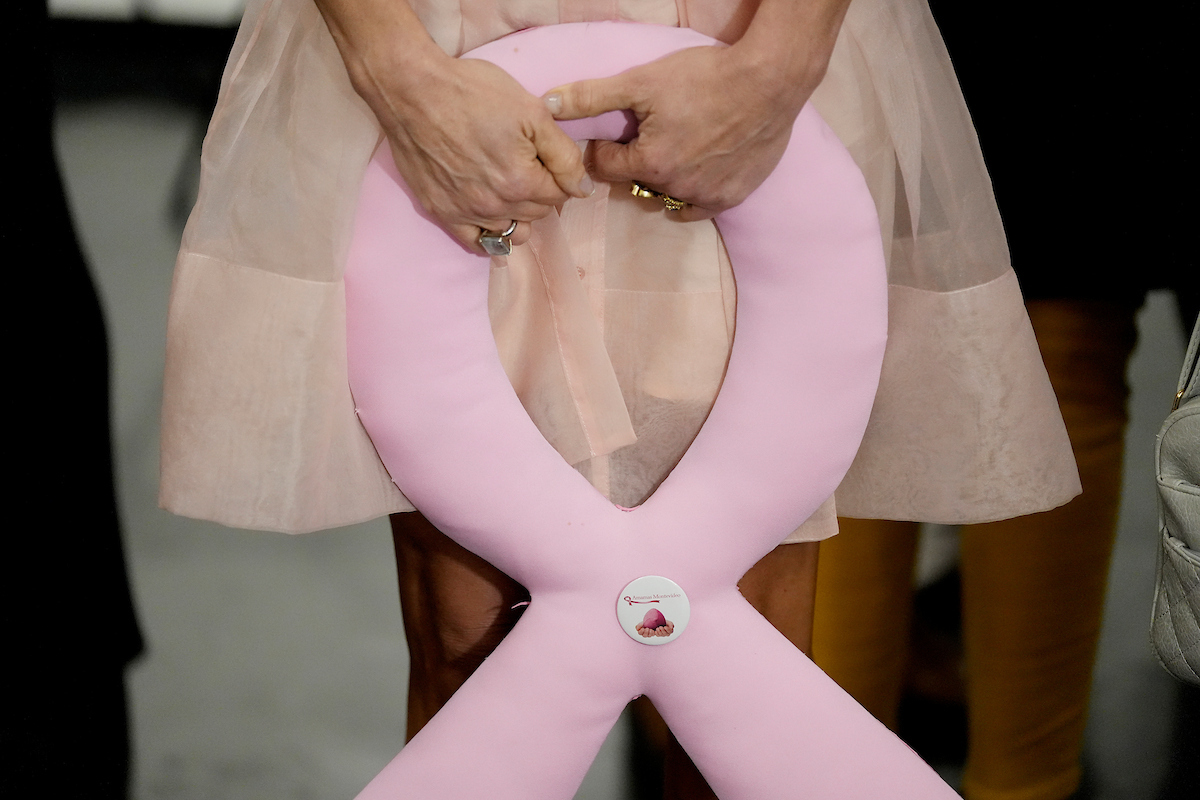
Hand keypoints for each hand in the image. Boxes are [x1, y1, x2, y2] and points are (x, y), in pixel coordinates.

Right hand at [363, 52, 592, 251]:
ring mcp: (467, 213)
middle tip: (524, 163)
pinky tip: (491, 218)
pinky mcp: (442, 212)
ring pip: (511, 231)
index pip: (560, 195)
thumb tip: (583, 189)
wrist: (413, 90)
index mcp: (522, 182)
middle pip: (537, 213)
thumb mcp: (532, 112)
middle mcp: (496, 206)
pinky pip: (476, 243)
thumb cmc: (473, 93)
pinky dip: (489, 235)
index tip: (543, 156)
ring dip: (518, 214)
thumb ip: (564, 155)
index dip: (557, 174)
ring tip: (507, 186)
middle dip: (539, 192)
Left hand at [544, 43, 817, 221]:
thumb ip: (591, 96)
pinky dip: (693, 193)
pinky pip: (700, 207)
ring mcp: (705, 196)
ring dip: (665, 179)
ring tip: (676, 149)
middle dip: (636, 163)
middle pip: (637, 183)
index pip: (605, 167)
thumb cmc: (705, 77)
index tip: (617, 133)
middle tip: (651, 135)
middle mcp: (674, 188)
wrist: (769, 80)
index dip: (606, 148)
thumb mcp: (642, 81)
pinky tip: (696, 171)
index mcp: (648, 163)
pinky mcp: (732, 197)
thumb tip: (548, 103)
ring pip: (668, 196)